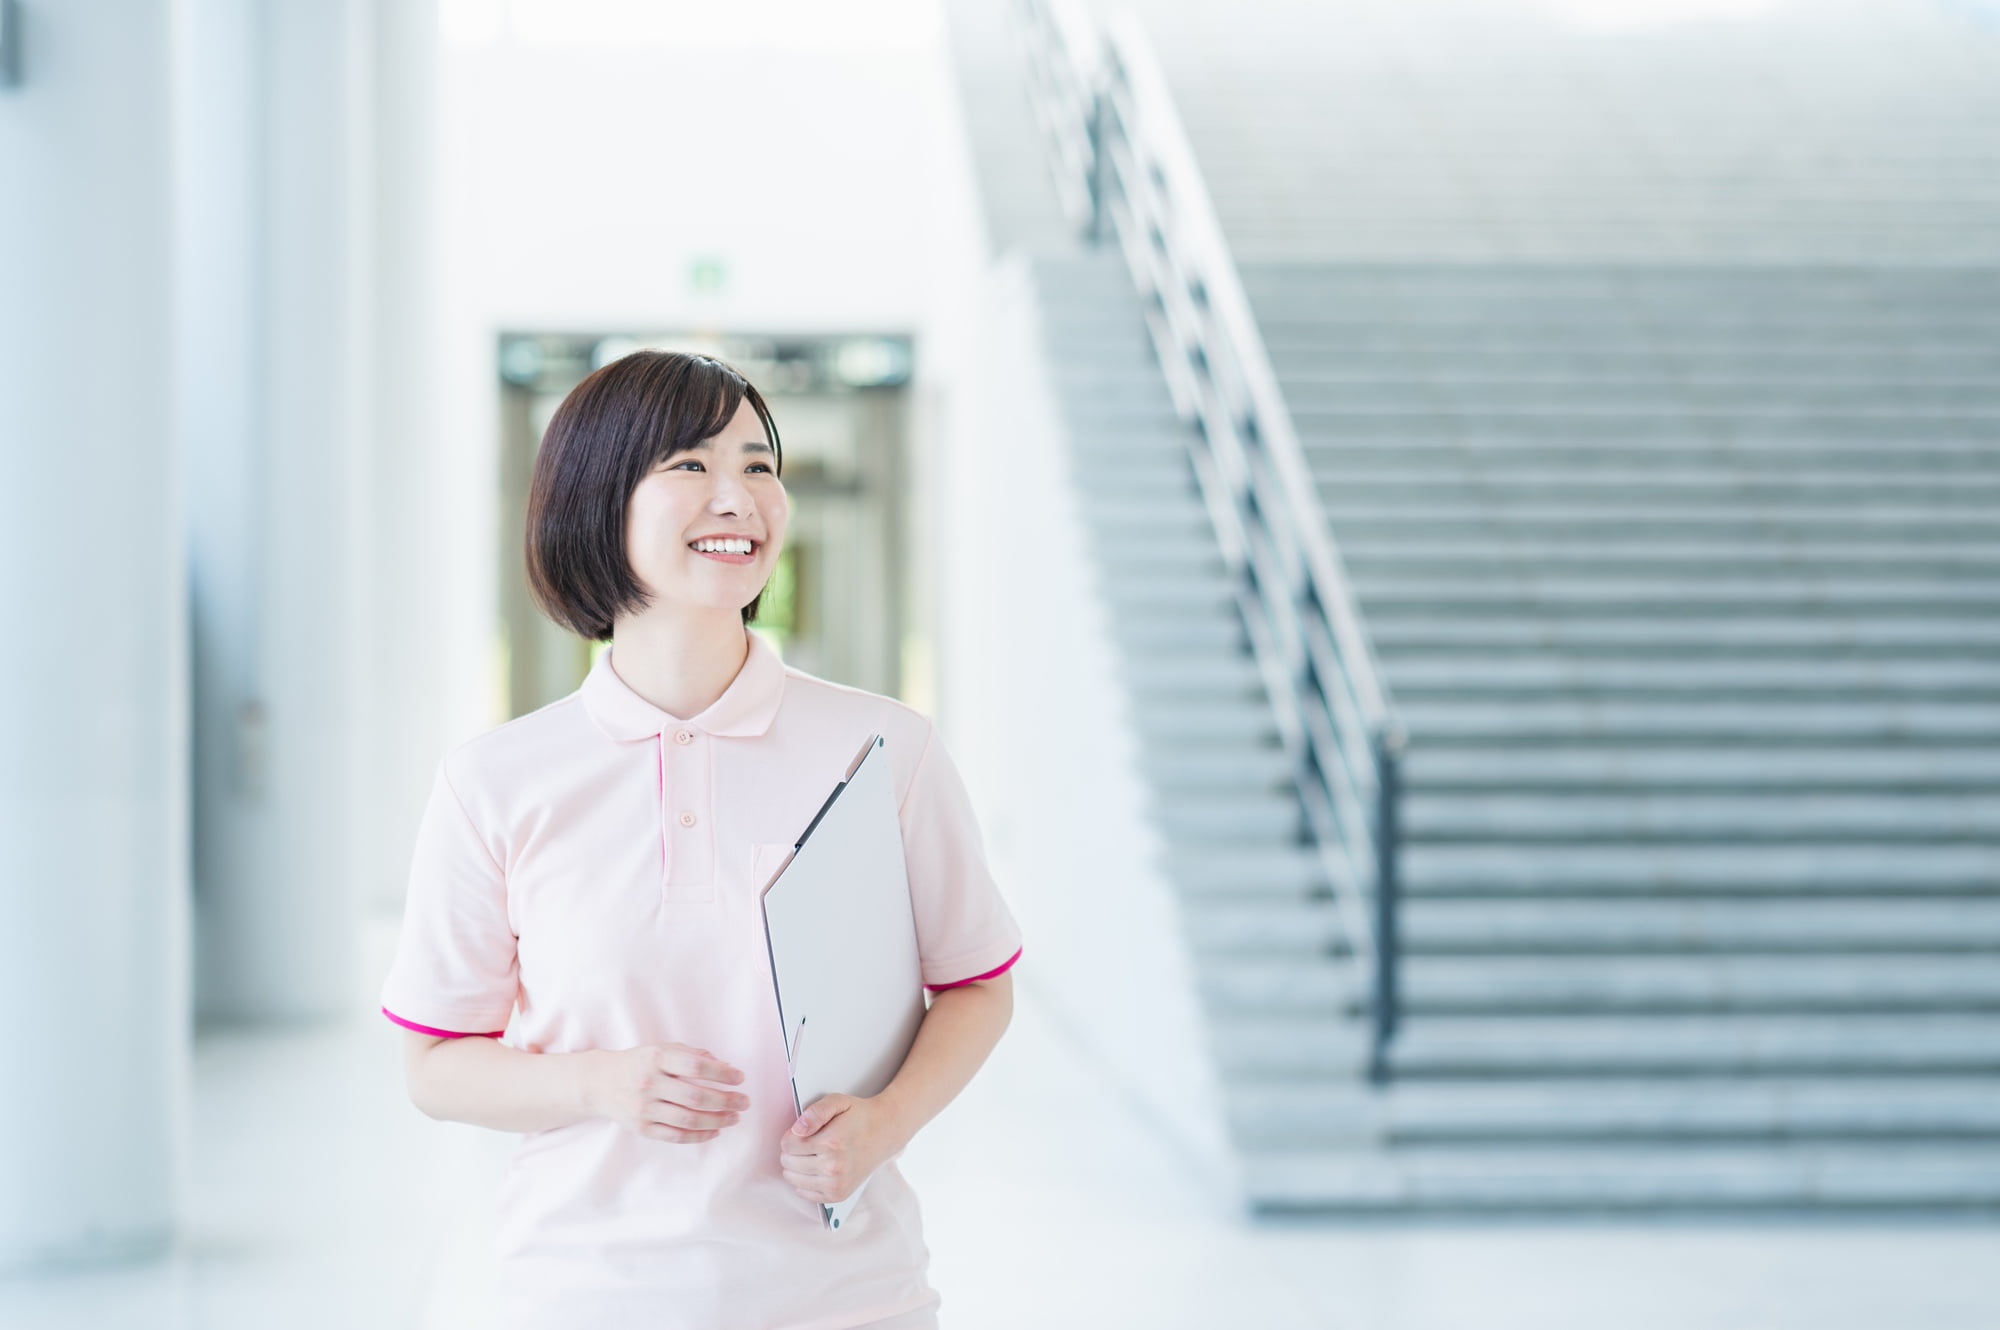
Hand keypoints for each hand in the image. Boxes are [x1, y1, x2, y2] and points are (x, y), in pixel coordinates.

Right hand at [590, 1043, 749, 1144]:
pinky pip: (675, 1136)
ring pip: (688, 1119)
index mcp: (656, 1058)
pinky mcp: (642, 1128)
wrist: (599, 1083)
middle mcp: (649, 1083)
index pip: (695, 1067)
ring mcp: (644, 1108)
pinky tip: (715, 1131)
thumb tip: (726, 1067)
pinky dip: (699, 1135)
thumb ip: (693, 1055)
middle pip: (695, 1097)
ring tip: (734, 1118)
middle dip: (726, 1101)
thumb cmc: (639, 1063)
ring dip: (717, 1121)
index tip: (740, 1078)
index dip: (721, 1073)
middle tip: (744, 1102)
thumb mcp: (662, 1049)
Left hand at [778, 1093, 907, 1204]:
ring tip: (813, 1154)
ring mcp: (836, 1184)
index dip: (791, 1135)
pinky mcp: (837, 1194)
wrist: (885, 1133)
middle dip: (792, 1150)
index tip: (803, 1131)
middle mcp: (833, 1167)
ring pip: (793, 1178)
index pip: (787, 1144)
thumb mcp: (838, 1101)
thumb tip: (797, 1129)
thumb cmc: (858, 1116)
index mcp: (831, 1142)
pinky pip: (804, 1193)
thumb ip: (815, 1112)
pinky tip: (815, 1168)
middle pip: (788, 1162)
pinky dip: (804, 1181)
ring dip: (796, 1166)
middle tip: (809, 1141)